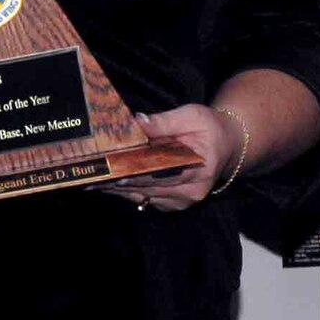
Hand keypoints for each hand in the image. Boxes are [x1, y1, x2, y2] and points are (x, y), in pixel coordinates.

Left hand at [103, 104, 242, 211]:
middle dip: (119, 182)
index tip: (114, 173)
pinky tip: (106, 184)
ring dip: (118, 190)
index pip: (163, 174)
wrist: (228, 145)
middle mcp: (192, 192)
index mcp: (200, 170)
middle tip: (90, 177)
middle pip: (149, 188)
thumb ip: (165, 122)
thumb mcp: (192, 116)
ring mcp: (183, 201)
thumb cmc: (211, 128)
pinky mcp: (173, 203)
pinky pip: (146, 199)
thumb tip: (138, 122)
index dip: (138, 175)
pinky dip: (127, 191)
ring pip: (144, 197)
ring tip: (91, 182)